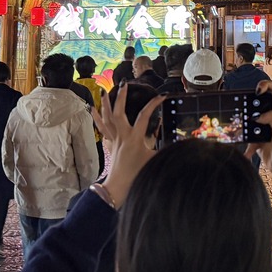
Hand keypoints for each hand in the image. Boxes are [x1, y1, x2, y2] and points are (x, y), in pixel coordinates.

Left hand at [92, 84, 164, 206]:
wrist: (119, 186)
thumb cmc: (137, 175)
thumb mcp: (155, 160)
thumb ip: (166, 149)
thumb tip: (179, 142)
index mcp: (135, 139)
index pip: (144, 116)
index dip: (153, 104)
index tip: (162, 96)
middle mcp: (122, 136)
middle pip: (118, 113)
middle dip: (121, 97)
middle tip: (124, 84)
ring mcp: (114, 139)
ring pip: (107, 118)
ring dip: (105, 104)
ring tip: (105, 91)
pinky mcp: (110, 144)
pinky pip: (101, 128)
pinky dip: (96, 118)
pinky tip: (92, 109)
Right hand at [248, 82, 271, 186]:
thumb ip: (271, 118)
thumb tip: (257, 116)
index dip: (264, 86)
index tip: (256, 91)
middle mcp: (271, 118)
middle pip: (257, 104)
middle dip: (249, 106)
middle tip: (246, 113)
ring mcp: (263, 128)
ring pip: (249, 121)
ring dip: (244, 127)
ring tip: (242, 132)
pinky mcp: (257, 139)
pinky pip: (247, 138)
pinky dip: (245, 146)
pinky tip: (246, 152)